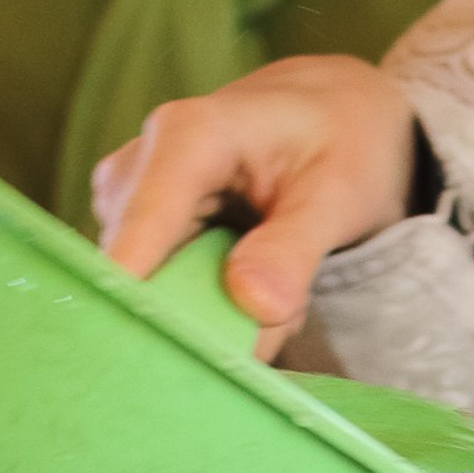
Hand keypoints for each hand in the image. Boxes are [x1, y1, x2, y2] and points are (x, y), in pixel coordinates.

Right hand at [90, 55, 418, 359]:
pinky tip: (261, 274)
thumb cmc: (342, 139)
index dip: (140, 304)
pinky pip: (167, 288)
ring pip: (157, 291)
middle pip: (137, 275)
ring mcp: (131, 199)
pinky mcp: (138, 227)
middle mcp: (139, 164)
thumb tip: (252, 305)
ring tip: (283, 283)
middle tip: (283, 311)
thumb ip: (293, 251)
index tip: (159, 364)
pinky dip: (219, 300)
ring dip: (222, 310)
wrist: (335, 108)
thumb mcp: (337, 194)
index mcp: (185, 138)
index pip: (138, 236)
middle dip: (209, 316)